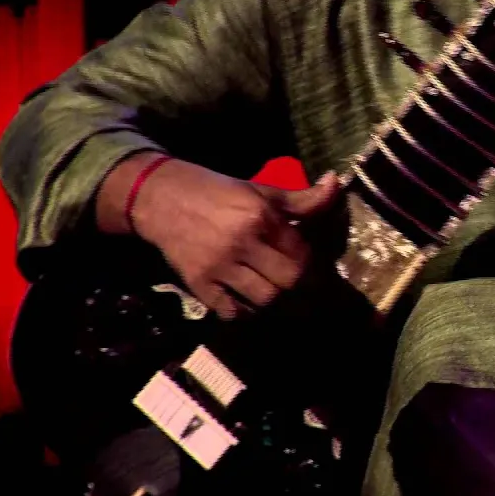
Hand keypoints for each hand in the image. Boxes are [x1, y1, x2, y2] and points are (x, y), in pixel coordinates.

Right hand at [130, 159, 341, 318]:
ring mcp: (218, 266)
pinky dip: (245, 311)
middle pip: (288, 281)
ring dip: (276, 298)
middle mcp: (240, 242)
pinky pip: (232, 312)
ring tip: (277, 290)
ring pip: (264, 299)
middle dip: (300, 285)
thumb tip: (335, 183)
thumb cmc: (216, 192)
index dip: (312, 263)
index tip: (310, 263)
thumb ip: (300, 198)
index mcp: (260, 216)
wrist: (159, 197)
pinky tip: (248, 299)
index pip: (302, 253)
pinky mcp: (198, 283)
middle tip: (299, 283)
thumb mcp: (260, 189)